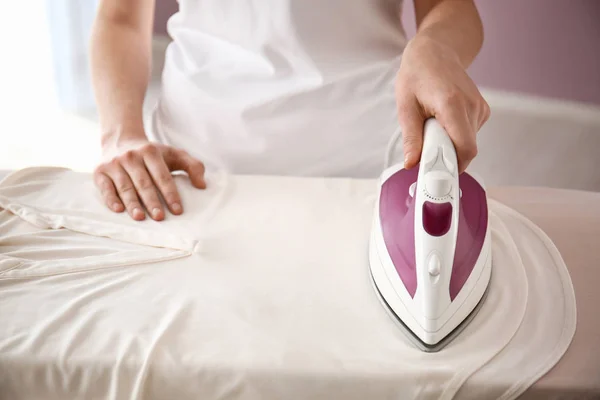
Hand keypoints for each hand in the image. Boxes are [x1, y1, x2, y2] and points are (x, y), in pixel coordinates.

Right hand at [94, 138, 205, 220]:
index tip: (178, 210)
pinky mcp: (100, 171)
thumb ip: (193, 166)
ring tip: (140, 217)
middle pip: (143, 182)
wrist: (120, 140)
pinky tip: (118, 210)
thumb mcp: (174, 154)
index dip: (170, 193)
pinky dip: (110, 199)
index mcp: (150, 152)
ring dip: (132, 203)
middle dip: (152, 201)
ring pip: (125, 187)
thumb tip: (202, 185)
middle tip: (160, 217)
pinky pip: (105, 187)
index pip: (162, 176)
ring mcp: (114, 164)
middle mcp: (131, 157)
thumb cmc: (152, 154)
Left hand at [395, 35, 490, 172]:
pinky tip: (442, 121)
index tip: (436, 176)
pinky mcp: (482, 110)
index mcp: (452, 104)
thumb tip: (411, 163)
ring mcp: (480, 108)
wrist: (435, 51)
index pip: (465, 148)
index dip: (453, 167)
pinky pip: (469, 135)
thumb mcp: (406, 106)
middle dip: (446, 158)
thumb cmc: (417, 74)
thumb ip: (411, 137)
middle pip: (466, 149)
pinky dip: (455, 136)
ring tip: (431, 127)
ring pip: (468, 144)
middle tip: (425, 152)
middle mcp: (471, 106)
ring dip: (449, 145)